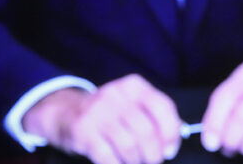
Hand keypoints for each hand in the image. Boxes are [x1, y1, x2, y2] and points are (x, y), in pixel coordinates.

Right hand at [21, 74, 181, 163]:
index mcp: (134, 86)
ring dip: (137, 161)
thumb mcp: (131, 103)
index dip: (171, 133)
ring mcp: (98, 113)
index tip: (170, 149)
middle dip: (154, 153)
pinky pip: (108, 156)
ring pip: (129, 146)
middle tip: (154, 160)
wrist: (65, 111)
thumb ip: (154, 114)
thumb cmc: (108, 111)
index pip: (163, 107)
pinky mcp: (83, 131)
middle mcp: (116, 95)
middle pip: (146, 131)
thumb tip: (177, 136)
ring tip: (136, 162)